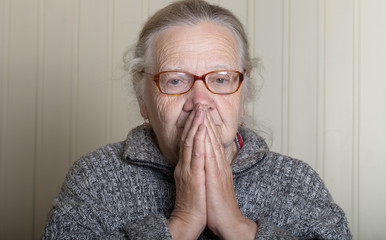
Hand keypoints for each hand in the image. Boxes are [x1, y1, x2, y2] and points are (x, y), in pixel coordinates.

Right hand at [168, 104, 206, 238]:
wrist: (189, 220)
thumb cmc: (196, 203)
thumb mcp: (194, 181)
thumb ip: (195, 168)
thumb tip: (200, 157)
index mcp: (185, 166)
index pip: (188, 141)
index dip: (193, 125)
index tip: (198, 112)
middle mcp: (184, 165)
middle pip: (188, 138)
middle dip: (194, 120)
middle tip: (199, 104)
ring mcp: (187, 170)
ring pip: (191, 143)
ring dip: (195, 125)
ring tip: (200, 111)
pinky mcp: (193, 177)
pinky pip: (196, 155)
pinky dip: (198, 140)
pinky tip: (201, 129)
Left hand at [204, 109, 256, 239]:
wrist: (228, 221)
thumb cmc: (219, 204)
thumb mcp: (216, 182)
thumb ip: (213, 169)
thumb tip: (207, 160)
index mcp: (219, 165)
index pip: (212, 141)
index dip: (207, 125)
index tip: (203, 112)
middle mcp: (220, 163)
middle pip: (212, 137)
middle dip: (207, 119)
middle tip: (202, 103)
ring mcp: (218, 168)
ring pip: (211, 142)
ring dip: (207, 124)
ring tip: (202, 109)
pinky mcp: (215, 176)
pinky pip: (209, 155)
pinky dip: (206, 141)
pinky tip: (203, 130)